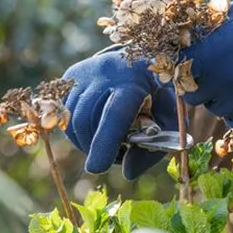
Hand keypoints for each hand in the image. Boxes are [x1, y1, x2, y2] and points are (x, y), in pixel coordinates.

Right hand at [63, 47, 177, 179]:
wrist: (143, 60)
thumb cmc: (159, 95)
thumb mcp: (168, 121)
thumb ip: (152, 148)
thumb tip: (127, 172)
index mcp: (135, 80)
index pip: (115, 112)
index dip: (105, 141)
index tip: (96, 168)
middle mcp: (105, 71)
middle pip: (87, 120)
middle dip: (96, 148)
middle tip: (115, 156)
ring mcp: (84, 72)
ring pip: (72, 120)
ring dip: (86, 141)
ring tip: (108, 142)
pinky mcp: (71, 77)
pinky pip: (65, 115)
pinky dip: (77, 131)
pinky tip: (95, 128)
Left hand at [181, 1, 232, 134]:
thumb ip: (204, 28)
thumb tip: (177, 37)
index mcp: (211, 51)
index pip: (178, 72)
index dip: (184, 69)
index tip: (194, 66)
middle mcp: (222, 80)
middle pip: (193, 95)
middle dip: (204, 85)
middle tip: (226, 72)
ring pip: (216, 109)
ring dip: (225, 99)